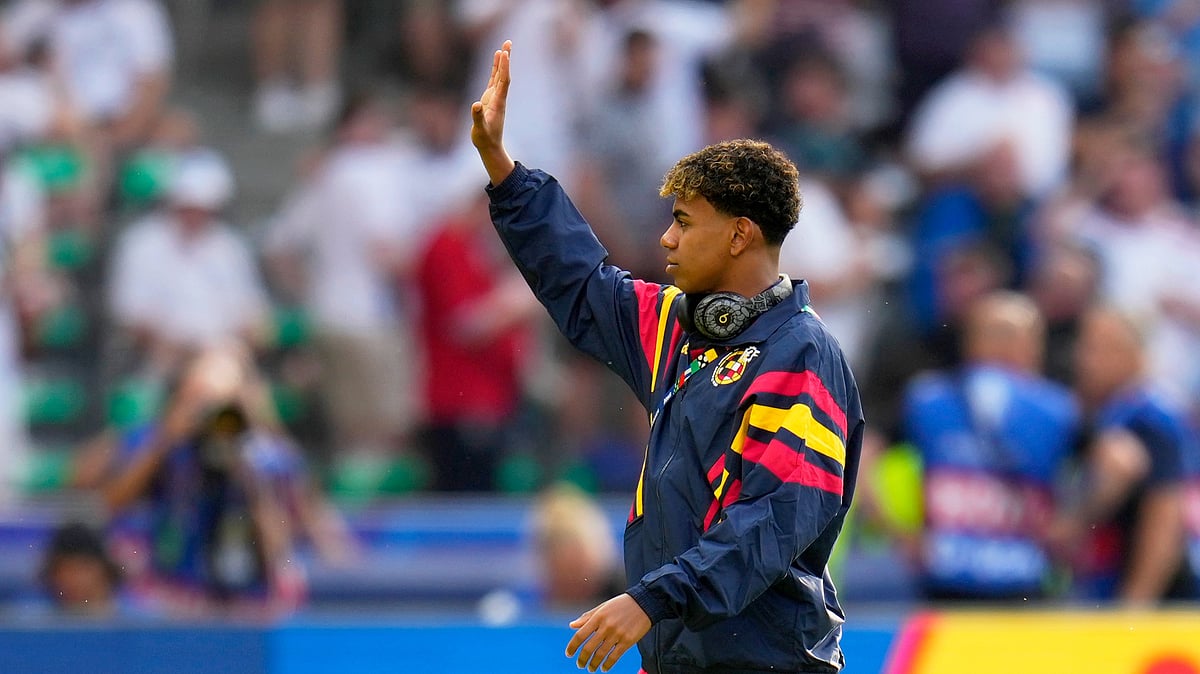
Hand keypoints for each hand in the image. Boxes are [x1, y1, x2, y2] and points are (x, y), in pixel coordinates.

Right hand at [470, 40, 515, 184]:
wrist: (490, 146)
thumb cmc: (484, 139)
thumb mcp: (479, 130)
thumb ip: (477, 117)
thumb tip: (475, 105)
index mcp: (497, 103)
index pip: (503, 82)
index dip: (504, 68)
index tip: (504, 54)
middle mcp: (499, 98)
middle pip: (504, 75)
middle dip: (506, 59)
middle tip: (508, 42)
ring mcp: (495, 97)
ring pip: (500, 76)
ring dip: (502, 61)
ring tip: (505, 46)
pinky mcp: (490, 99)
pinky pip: (494, 80)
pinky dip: (496, 69)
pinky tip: (497, 59)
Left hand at [566, 594, 650, 672]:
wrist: (645, 602)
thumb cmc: (621, 604)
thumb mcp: (602, 607)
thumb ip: (587, 617)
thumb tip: (571, 626)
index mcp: (598, 616)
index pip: (580, 635)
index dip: (572, 647)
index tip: (569, 654)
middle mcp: (606, 626)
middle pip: (589, 648)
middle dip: (582, 659)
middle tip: (580, 665)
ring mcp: (617, 634)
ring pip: (601, 654)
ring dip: (594, 664)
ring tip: (591, 669)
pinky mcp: (628, 641)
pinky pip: (615, 656)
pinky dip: (607, 665)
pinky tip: (604, 668)